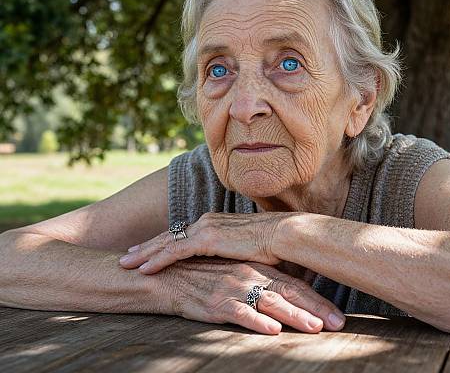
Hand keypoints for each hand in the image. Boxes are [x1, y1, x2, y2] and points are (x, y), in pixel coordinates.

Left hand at [120, 212, 293, 273]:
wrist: (282, 235)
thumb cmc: (270, 244)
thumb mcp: (244, 248)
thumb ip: (230, 251)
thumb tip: (227, 261)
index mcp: (213, 223)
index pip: (181, 234)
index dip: (162, 243)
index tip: (147, 250)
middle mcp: (205, 222)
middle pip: (169, 236)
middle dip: (146, 247)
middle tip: (126, 256)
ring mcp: (205, 229)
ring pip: (166, 243)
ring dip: (144, 254)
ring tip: (125, 263)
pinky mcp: (207, 239)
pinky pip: (175, 252)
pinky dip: (157, 260)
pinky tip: (143, 269)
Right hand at [155, 257, 345, 334]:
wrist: (170, 274)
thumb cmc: (206, 274)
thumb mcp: (237, 272)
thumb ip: (262, 280)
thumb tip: (288, 294)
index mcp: (258, 268)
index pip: (294, 284)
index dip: (317, 299)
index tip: (338, 316)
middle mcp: (251, 275)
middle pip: (289, 293)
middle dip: (316, 309)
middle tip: (339, 324)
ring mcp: (235, 287)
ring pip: (271, 303)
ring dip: (295, 316)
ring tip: (315, 328)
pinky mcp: (218, 302)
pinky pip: (241, 313)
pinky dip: (258, 322)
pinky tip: (273, 330)